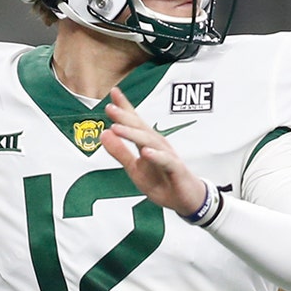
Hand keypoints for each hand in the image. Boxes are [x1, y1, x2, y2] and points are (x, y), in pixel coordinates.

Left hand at [101, 87, 206, 215]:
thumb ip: (120, 152)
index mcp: (147, 142)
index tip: (113, 91)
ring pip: (150, 142)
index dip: (124, 107)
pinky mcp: (176, 169)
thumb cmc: (162, 181)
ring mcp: (168, 156)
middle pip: (140, 128)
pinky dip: (156, 156)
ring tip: (117, 128)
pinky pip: (166, 161)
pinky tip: (145, 152)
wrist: (186, 199)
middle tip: (109, 107)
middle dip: (125, 117)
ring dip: (134, 134)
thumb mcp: (135, 169)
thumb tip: (104, 133)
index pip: (135, 122)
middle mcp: (158, 144)